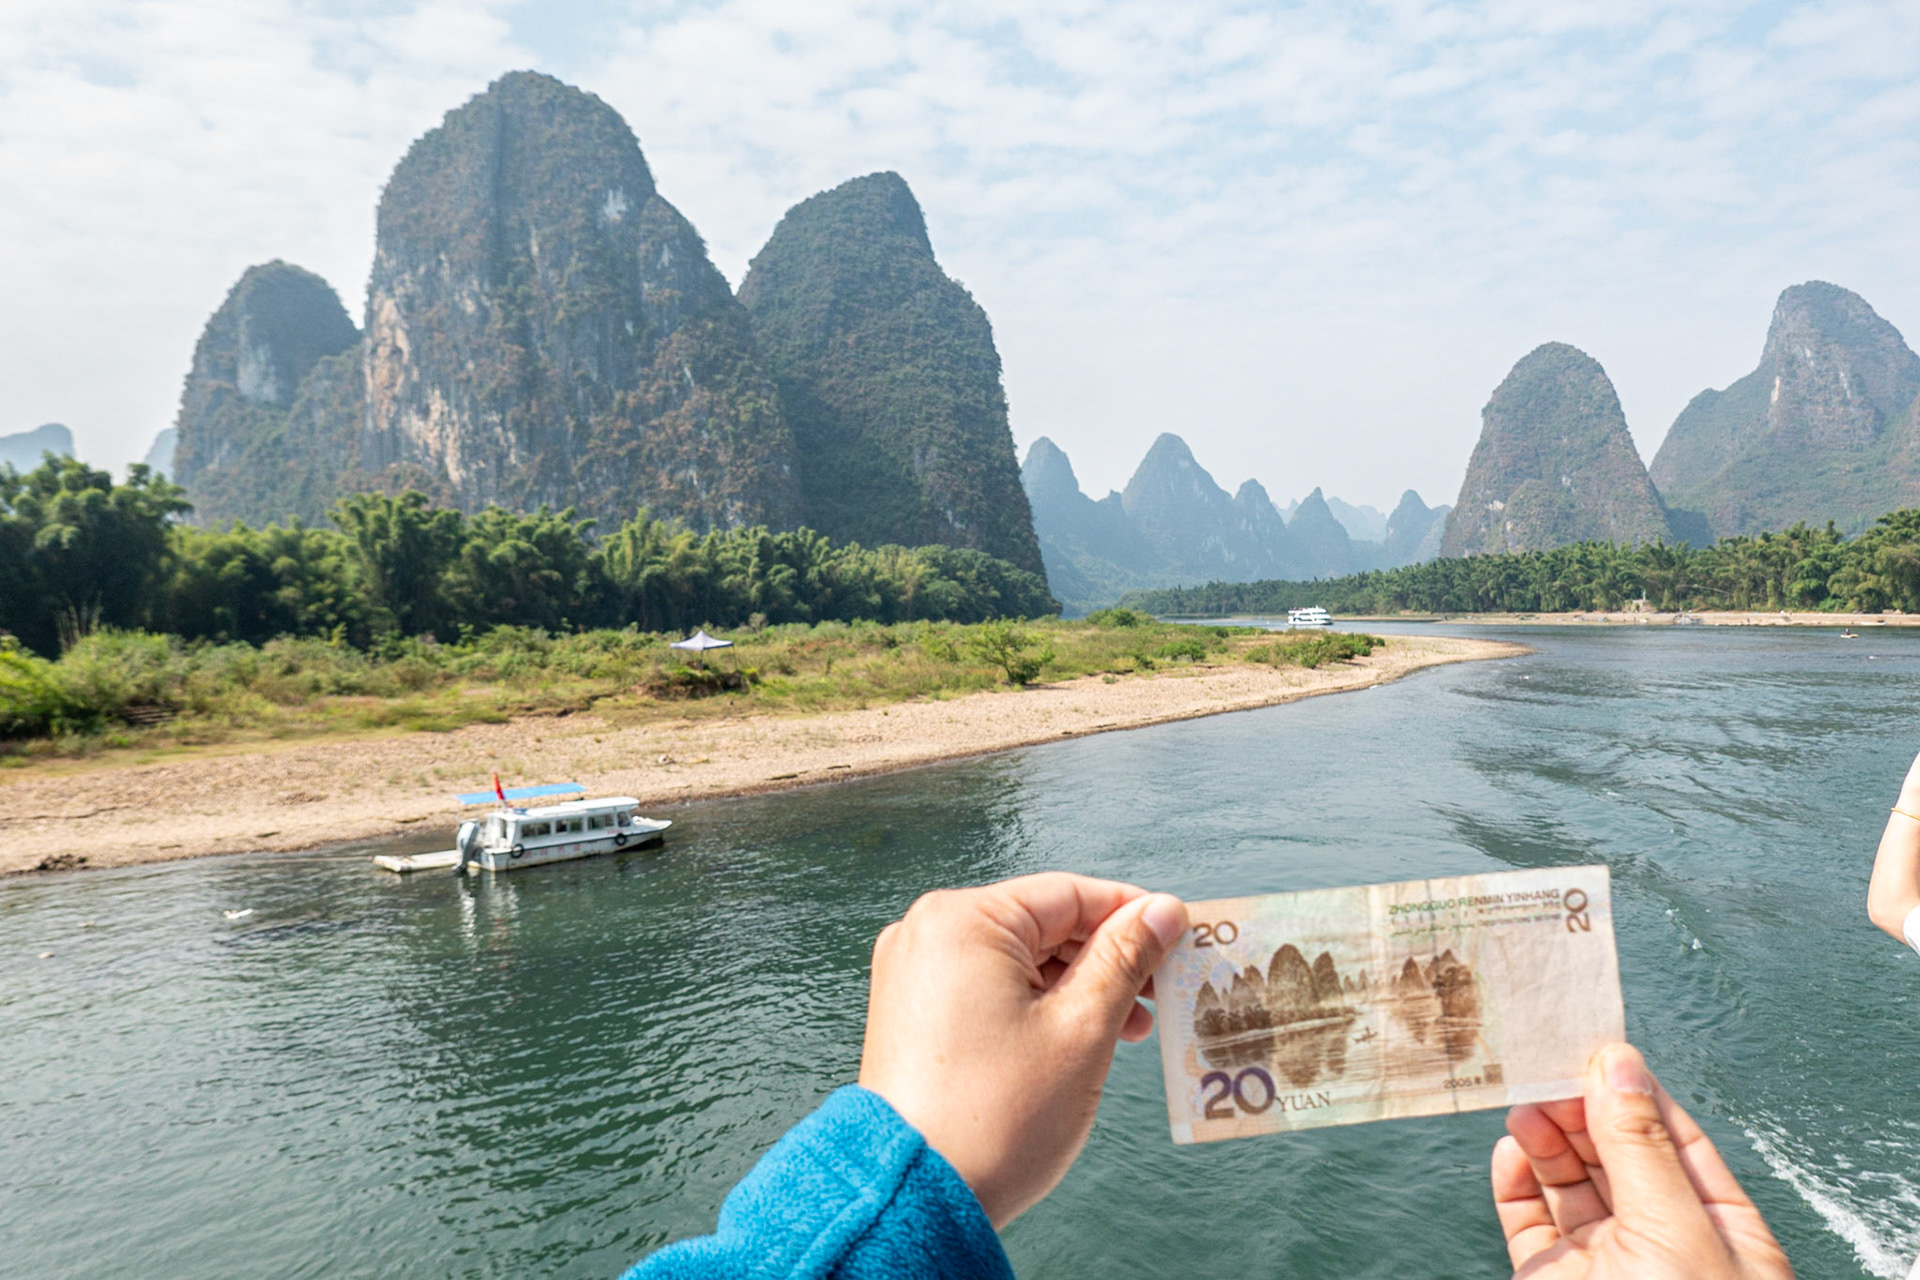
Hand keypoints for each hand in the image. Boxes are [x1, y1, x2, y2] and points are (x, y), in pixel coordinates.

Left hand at [858, 873, 1187, 1226]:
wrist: (917, 1196)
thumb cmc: (995, 1117)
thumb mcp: (1081, 1028)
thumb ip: (1125, 959)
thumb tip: (1162, 910)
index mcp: (962, 920)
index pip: (1069, 894)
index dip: (1133, 915)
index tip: (1180, 936)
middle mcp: (927, 933)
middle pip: (1042, 924)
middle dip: (1107, 958)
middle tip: (1162, 994)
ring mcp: (914, 974)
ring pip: (1018, 959)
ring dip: (1077, 986)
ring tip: (1130, 1027)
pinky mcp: (913, 1013)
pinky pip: (988, 987)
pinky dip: (1036, 1005)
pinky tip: (1080, 1037)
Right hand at [1491, 1043, 1792, 1278]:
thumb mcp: (1674, 1230)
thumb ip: (1640, 1147)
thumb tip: (1617, 1066)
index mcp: (1718, 1231)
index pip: (1675, 1139)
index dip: (1633, 1090)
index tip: (1594, 1044)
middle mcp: (1659, 1243)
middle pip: (1616, 1152)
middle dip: (1580, 1107)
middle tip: (1545, 1066)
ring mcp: (1602, 1263)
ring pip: (1568, 1180)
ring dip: (1545, 1136)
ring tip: (1523, 1104)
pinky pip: (1529, 1220)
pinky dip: (1514, 1181)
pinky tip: (1510, 1151)